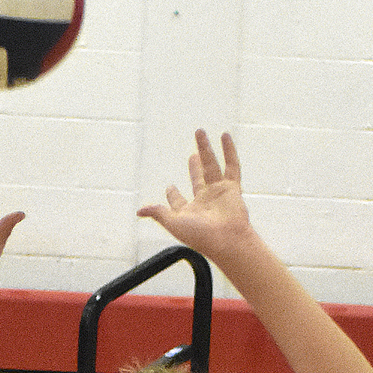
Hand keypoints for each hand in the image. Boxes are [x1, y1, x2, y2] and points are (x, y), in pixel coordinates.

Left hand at [138, 130, 254, 264]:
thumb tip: (140, 211)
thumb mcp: (173, 223)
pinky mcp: (232, 188)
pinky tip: (224, 136)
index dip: (173, 194)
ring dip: (206, 149)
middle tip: (192, 155)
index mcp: (190, 211)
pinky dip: (229, 151)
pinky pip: (232, 165)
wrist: (227, 240)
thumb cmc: (201, 235)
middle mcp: (205, 201)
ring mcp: (219, 193)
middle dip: (195, 167)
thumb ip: (158, 213)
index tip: (169, 187)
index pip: (179, 200)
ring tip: (199, 133)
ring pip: (212, 166)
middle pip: (199, 178)